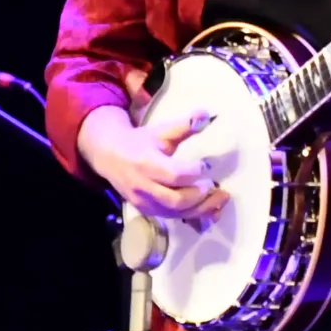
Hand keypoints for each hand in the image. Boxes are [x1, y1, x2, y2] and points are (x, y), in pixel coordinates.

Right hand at [78, 105, 228, 221]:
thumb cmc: (140, 142)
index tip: (208, 165)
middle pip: (175, 199)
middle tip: (216, 187)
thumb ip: (184, 126)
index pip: (174, 174)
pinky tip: (211, 210)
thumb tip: (206, 113)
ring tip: (221, 199)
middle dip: (199, 196)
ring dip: (201, 208)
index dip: (194, 171)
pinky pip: (172, 217)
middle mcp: (143, 186)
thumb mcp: (160, 131)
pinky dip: (193, 215)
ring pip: (175, 212)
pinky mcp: (147, 211)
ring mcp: (144, 201)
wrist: (109, 156)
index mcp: (146, 163)